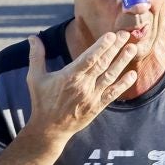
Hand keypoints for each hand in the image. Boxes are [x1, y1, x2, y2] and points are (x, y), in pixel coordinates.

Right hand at [23, 32, 138, 141]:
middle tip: (126, 34)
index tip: (111, 35)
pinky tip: (132, 74)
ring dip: (122, 62)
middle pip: (103, 64)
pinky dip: (123, 84)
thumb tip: (32, 37)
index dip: (101, 46)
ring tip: (132, 48)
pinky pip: (113, 93)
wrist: (49, 129)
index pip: (89, 58)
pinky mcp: (97, 106)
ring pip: (110, 76)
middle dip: (115, 48)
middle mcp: (83, 86)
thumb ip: (36, 56)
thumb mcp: (35, 78)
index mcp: (69, 76)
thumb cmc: (42, 101)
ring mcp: (92, 96)